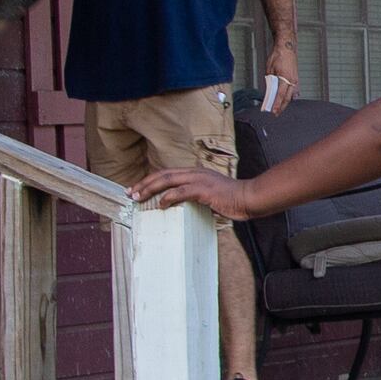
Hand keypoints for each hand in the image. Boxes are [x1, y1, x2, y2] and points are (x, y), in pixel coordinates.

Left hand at [131, 165, 252, 219]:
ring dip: (151, 188)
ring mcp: (199, 180)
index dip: (151, 180)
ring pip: (168, 180)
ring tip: (139, 197)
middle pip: (163, 175)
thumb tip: (184, 206)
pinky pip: (181, 192)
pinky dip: (169, 197)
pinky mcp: (204, 190)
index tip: (138, 189)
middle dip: (144, 183)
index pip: (167, 174)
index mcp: (195, 173)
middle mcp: (194, 173)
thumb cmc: (233, 199)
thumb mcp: (210, 196)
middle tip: (131, 192)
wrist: (250, 197)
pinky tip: (161, 204)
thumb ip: (196, 198)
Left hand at [263, 45, 298, 107]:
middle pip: (287, 98)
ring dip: (286, 102)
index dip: (277, 104)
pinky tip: (287, 99)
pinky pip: (293, 90)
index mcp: (285, 78)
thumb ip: (270, 81)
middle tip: (276, 113)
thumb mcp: (269, 69)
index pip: (280, 95)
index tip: (273, 111)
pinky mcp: (296, 78)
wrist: (287, 47)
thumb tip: (268, 90)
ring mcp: (295, 79)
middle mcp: (292, 80)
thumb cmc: (278, 56)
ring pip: (291, 95)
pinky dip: (290, 96)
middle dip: (281, 106)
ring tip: (280, 107)